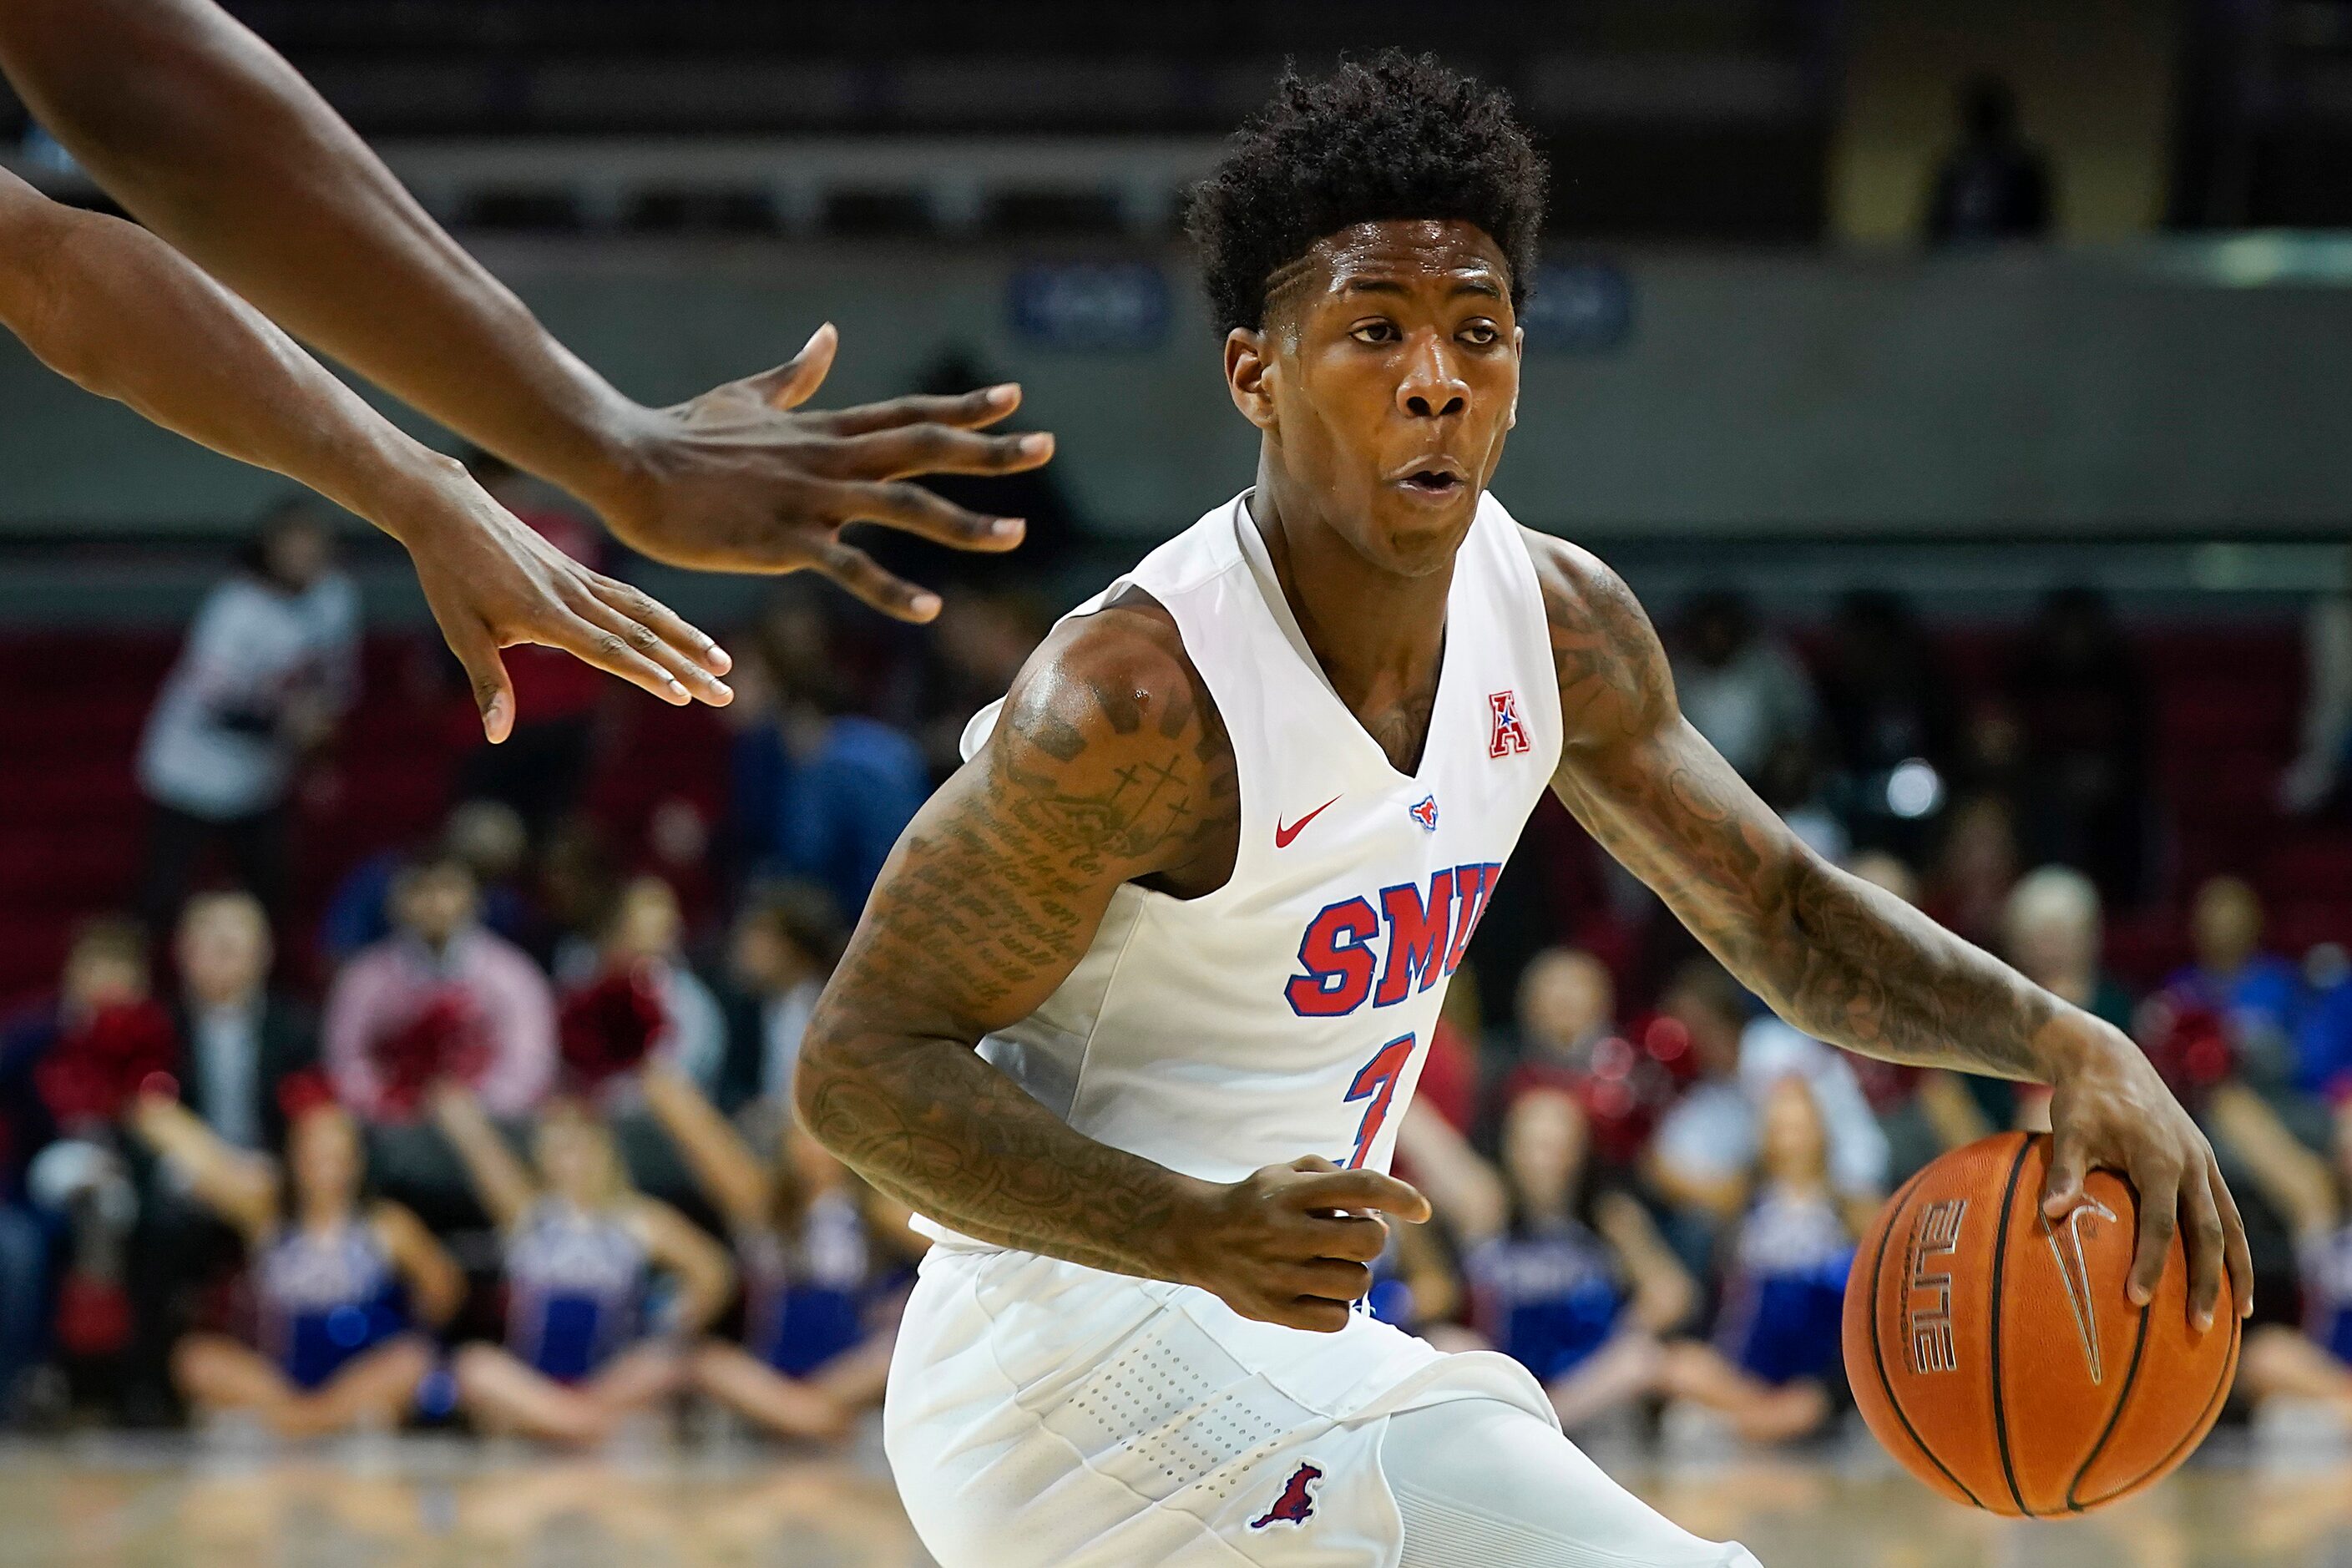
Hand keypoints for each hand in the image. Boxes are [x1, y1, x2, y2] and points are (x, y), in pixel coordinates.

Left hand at [385, 459, 733, 741]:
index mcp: (547, 615)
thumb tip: (498, 735)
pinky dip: (664, 617)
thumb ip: (488, 683)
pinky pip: (632, 597)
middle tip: (726, 693)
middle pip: (643, 636)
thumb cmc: (450, 577)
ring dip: (689, 639)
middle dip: (688, 667)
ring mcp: (583, 581)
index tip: (684, 694)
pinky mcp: (581, 571)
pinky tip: (683, 632)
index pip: (609, 650)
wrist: (451, 512)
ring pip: (647, 613)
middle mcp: (575, 596)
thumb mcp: (460, 633)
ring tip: (724, 662)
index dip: (649, 673)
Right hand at [587, 323, 1053, 621]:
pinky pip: (848, 567)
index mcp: (825, 430)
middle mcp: (830, 459)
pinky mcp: (783, 541)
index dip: (963, 407)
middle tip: (1046, 446)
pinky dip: (891, 588)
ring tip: (1017, 534)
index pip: (908, 413)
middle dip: (990, 451)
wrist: (627, 460)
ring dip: (963, 522)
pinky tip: (930, 608)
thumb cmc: (682, 432)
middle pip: (924, 448)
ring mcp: (810, 500)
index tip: (1015, 397)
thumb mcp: (748, 396)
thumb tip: (827, 336)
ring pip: (903, 507)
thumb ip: (797, 374)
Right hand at [1164, 1155, 1431, 1332]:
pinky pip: (1338, 1318)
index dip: (1400, 1196)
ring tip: (1330, 1263)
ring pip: (1357, 1281)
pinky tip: (1320, 1290)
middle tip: (1352, 1236)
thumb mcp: (1288, 1172)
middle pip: (1368, 1240)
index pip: (1360, 1187)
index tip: (1422, 1210)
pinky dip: (1338, 1305)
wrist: (1197, 1236)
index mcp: (1291, 1191)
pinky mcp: (1274, 1309)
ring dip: (1355, 1272)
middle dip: (1372, 1237)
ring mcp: (1278, 1273)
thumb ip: (1337, 1178)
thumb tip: (1384, 1210)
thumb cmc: (1257, 1201)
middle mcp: (1285, 1230)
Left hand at [2039, 1021, 2253, 1331]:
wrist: (2111, 1062)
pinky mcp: (2206, 1164)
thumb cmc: (2085, 1101)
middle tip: (2199, 1327)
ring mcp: (2204, 1165)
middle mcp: (2192, 1165)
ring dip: (2236, 1270)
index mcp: (2160, 1160)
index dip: (2152, 1262)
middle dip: (2206, 1281)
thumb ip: (2063, 1172)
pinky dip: (2235, 1246)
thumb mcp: (2069, 1130)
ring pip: (2231, 1226)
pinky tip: (2232, 1276)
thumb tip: (2049, 1213)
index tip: (2138, 1300)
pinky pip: (2228, 1213)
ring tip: (2237, 1315)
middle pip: (2208, 1233)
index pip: (2160, 1223)